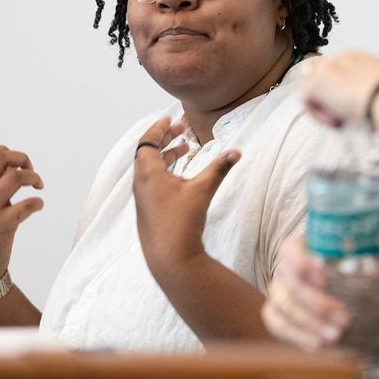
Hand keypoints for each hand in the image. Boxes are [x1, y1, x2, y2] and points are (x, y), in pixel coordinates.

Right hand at [0, 146, 43, 283]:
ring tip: (37, 185)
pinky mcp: (1, 225)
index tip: (16, 162)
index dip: (5, 151)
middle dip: (22, 158)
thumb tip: (12, 167)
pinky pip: (27, 204)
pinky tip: (37, 206)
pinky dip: (38, 202)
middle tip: (30, 170)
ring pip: (16, 176)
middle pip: (1, 158)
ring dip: (33, 177)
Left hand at [133, 117, 239, 277]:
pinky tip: (181, 177)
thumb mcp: (203, 190)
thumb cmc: (182, 221)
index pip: (147, 141)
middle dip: (164, 138)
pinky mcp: (148, 210)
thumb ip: (219, 168)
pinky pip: (152, 181)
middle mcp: (141, 183)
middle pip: (147, 152)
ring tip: (185, 149)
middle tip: (181, 130)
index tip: (170, 119)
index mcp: (148, 173)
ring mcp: (142, 198)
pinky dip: (164, 170)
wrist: (170, 258)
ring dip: (166, 155)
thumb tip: (237, 151)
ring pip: (150, 167)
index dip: (158, 128)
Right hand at [261, 237, 349, 349]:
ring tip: (336, 335)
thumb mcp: (354, 258)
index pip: (290, 251)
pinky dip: (299, 336)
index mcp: (297, 247)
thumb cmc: (341, 266)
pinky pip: (279, 326)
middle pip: (293, 285)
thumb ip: (371, 259)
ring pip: (286, 307)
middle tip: (345, 318)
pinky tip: (319, 344)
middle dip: (319, 304)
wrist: (322, 281)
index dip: (303, 263)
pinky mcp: (273, 313)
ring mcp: (276, 291)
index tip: (325, 278)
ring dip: (311, 323)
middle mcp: (283, 268)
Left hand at [301, 52, 378, 126]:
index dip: (342, 92)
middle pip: (324, 79)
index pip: (339, 72)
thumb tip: (374, 100)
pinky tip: (336, 122)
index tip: (350, 107)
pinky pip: (307, 101)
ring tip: (340, 120)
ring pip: (314, 89)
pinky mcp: (315, 84)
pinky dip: (319, 115)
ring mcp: (325, 70)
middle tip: (342, 115)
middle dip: (330, 97)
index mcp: (358, 57)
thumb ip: (374, 88)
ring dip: (324, 106)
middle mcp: (340, 58)